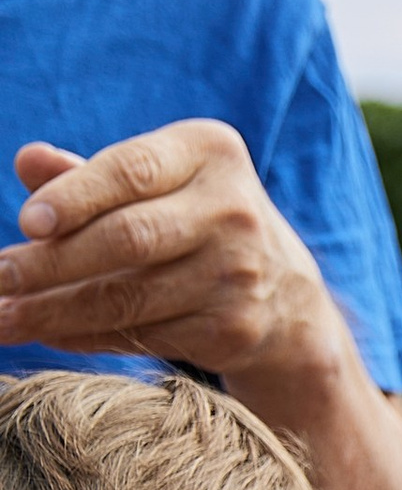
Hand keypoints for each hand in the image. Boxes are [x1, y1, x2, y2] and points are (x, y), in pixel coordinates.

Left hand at [0, 128, 342, 379]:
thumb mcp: (157, 181)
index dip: (77, 196)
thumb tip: (28, 161)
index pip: (134, 171)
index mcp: (211, 152)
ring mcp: (238, 274)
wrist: (286, 295)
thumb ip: (89, 174)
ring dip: (53, 310)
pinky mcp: (233, 329)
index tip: (27, 222)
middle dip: (52, 263)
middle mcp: (234, 210)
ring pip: (128, 298)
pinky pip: (140, 335)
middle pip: (128, 239)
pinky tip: (43, 332)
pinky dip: (83, 336)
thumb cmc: (194, 220)